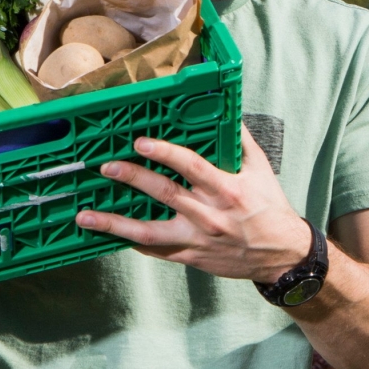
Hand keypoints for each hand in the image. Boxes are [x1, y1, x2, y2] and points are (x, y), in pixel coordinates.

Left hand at [75, 125, 311, 282]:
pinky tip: (108, 234)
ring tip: (86, 216)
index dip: (164, 152)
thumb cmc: (271, 208)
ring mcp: (197, 239)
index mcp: (227, 190)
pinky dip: (131, 242)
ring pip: (149, 232)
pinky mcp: (191, 257)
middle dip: (133, 178)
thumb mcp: (261, 170)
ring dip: (115, 223)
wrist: (282, 255)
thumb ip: (240, 141)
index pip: (190, 166)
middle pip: (164, 194)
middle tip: (108, 167)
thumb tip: (226, 111)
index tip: (141, 142)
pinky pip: (156, 251)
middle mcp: (209, 215)